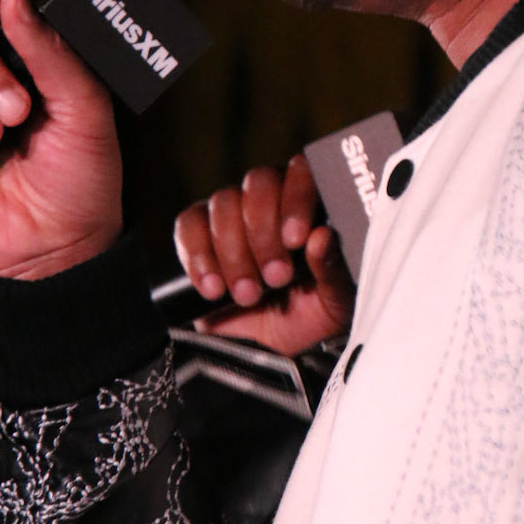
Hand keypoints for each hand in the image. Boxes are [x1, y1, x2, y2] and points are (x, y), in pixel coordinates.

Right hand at [173, 155, 355, 356]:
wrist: (268, 351)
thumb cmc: (310, 316)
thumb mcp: (335, 302)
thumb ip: (334, 269)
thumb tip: (322, 237)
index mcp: (310, 205)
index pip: (301, 172)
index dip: (296, 198)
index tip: (295, 239)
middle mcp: (270, 201)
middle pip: (258, 183)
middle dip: (264, 234)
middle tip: (275, 278)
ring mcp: (231, 215)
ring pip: (223, 204)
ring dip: (234, 253)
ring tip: (247, 295)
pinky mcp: (197, 236)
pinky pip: (188, 226)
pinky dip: (197, 257)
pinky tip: (213, 288)